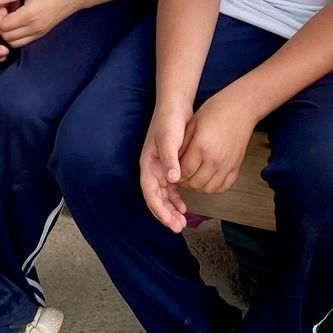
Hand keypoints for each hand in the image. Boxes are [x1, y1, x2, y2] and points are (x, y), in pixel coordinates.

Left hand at [0, 0, 84, 49]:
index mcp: (29, 15)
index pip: (2, 25)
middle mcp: (34, 28)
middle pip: (5, 36)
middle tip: (0, 10)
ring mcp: (38, 33)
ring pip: (13, 42)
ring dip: (5, 32)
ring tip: (8, 16)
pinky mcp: (41, 34)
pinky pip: (22, 42)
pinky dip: (14, 36)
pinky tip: (15, 21)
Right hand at [139, 105, 191, 232]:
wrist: (175, 105)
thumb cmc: (169, 121)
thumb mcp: (169, 139)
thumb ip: (170, 159)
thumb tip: (173, 179)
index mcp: (148, 165)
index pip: (150, 194)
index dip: (159, 210)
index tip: (171, 222)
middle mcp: (152, 169)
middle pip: (156, 198)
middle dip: (166, 214)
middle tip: (179, 227)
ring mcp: (161, 168)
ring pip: (163, 195)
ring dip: (171, 209)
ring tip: (182, 221)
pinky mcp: (170, 165)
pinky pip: (171, 188)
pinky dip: (176, 199)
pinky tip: (184, 206)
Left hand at [177, 91, 259, 195]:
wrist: (241, 107)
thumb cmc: (217, 110)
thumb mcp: (193, 124)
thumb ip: (182, 145)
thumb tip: (174, 161)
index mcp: (201, 146)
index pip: (183, 171)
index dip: (176, 174)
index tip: (173, 171)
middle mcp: (215, 159)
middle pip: (195, 183)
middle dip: (185, 181)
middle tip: (181, 175)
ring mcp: (227, 165)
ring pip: (208, 188)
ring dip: (198, 186)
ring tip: (193, 176)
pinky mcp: (236, 167)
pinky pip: (223, 187)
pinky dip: (213, 187)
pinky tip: (208, 179)